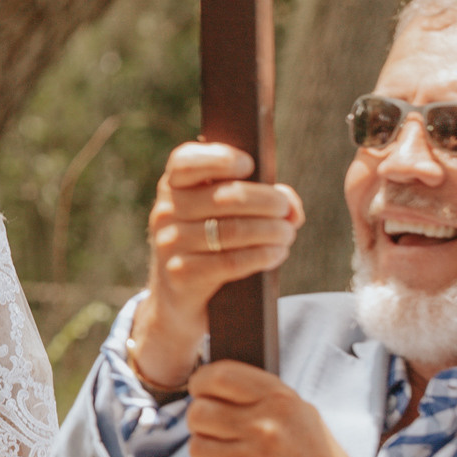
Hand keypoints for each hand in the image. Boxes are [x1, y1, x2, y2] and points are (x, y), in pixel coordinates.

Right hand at [134, 142, 304, 390]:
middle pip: (225, 198)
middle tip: (286, 211)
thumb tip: (291, 208)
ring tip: (287, 234)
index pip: (186, 161)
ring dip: (270, 231)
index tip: (250, 165)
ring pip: (232, 231)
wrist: (179, 298)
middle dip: (267, 202)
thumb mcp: (224, 215)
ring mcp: (170, 244)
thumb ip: (259, 200)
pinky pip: (230, 262)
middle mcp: (166, 211)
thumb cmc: (210, 245)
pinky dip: (261, 256)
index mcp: (174, 186)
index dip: (220, 158)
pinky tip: (277, 254)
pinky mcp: (180, 275)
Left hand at [186, 360, 387, 456]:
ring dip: (207, 455)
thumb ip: (262, 397)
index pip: (219, 376)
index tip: (199, 391)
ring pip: (196, 447)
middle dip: (200, 422)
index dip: (201, 383)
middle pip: (198, 412)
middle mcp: (266, 427)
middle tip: (214, 432)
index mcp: (280, 401)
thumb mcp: (302, 415)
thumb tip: (213, 383)